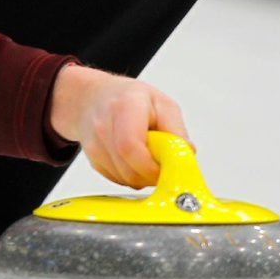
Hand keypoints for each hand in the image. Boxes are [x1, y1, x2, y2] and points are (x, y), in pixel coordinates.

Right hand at [49, 63, 191, 188]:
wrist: (95, 97)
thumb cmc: (130, 99)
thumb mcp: (162, 104)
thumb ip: (176, 131)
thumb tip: (187, 155)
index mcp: (124, 106)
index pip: (131, 146)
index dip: (151, 166)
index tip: (165, 167)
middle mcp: (103, 125)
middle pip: (129, 170)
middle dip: (150, 174)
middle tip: (160, 161)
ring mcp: (94, 144)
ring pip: (124, 179)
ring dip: (141, 176)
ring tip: (146, 154)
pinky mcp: (92, 160)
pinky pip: (117, 180)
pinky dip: (130, 176)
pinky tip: (132, 158)